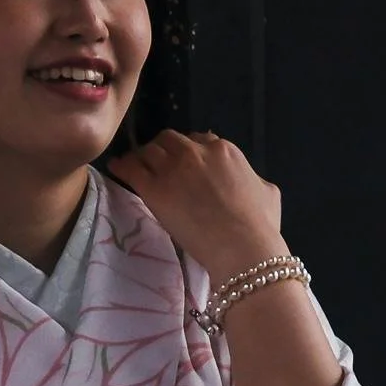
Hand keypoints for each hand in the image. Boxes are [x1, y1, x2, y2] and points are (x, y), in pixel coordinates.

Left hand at [109, 131, 285, 287]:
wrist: (242, 246)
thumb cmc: (260, 225)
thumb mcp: (268, 192)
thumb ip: (254, 178)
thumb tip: (251, 179)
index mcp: (224, 150)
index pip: (198, 139)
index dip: (189, 150)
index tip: (183, 161)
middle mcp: (196, 152)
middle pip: (169, 139)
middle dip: (163, 148)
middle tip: (157, 162)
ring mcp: (173, 169)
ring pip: (149, 150)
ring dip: (142, 156)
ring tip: (136, 165)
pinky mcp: (155, 189)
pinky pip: (131, 168)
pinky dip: (123, 166)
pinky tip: (117, 168)